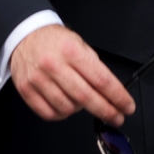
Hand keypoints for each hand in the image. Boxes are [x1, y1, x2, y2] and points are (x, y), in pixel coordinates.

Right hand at [8, 24, 135, 125]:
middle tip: (117, 117)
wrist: (25, 35)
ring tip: (83, 101)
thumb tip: (111, 90)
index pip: (101, 79)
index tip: (127, 106)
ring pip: (67, 108)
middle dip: (106, 111)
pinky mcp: (26, 89)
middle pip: (86, 97)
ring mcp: (38, 79)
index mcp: (71, 51)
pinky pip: (49, 113)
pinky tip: (67, 106)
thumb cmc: (55, 41)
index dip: (117, 96)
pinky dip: (62, 115)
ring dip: (81, 110)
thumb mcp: (79, 43)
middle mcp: (54, 65)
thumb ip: (94, 65)